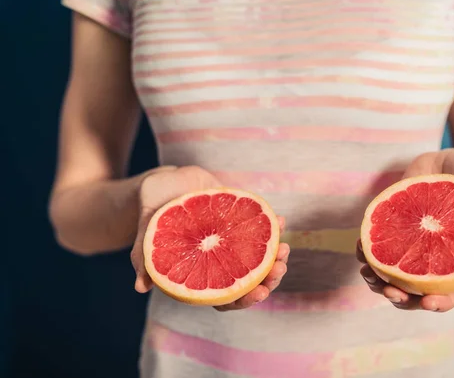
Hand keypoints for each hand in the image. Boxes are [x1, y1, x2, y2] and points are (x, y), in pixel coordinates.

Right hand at [130, 166, 289, 310]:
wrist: (165, 182)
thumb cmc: (153, 212)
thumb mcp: (145, 234)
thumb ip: (144, 258)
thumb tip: (140, 287)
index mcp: (202, 273)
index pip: (225, 296)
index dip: (243, 300)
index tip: (259, 293)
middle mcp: (221, 260)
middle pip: (249, 279)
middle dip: (269, 278)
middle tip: (279, 269)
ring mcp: (233, 241)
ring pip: (260, 257)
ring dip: (276, 256)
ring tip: (285, 249)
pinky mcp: (239, 221)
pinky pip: (260, 227)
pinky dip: (273, 225)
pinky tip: (280, 221)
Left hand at [358, 148, 453, 311]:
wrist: (449, 156)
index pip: (452, 291)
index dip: (441, 302)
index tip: (428, 302)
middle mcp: (432, 256)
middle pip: (417, 292)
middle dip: (401, 298)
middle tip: (391, 291)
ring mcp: (411, 244)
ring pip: (392, 274)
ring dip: (377, 280)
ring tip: (368, 272)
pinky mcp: (393, 228)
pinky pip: (377, 247)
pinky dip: (366, 250)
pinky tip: (361, 246)